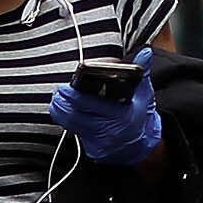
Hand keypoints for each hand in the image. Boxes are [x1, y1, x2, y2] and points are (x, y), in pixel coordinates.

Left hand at [48, 49, 162, 166]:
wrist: (142, 145)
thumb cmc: (141, 115)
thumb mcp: (144, 93)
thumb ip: (142, 71)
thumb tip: (145, 52)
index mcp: (122, 117)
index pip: (92, 105)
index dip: (75, 96)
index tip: (66, 88)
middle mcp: (109, 132)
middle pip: (76, 116)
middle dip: (64, 101)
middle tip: (59, 90)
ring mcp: (99, 143)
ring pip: (71, 125)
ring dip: (60, 110)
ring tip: (57, 98)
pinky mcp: (92, 149)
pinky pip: (74, 133)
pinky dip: (66, 120)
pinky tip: (62, 110)